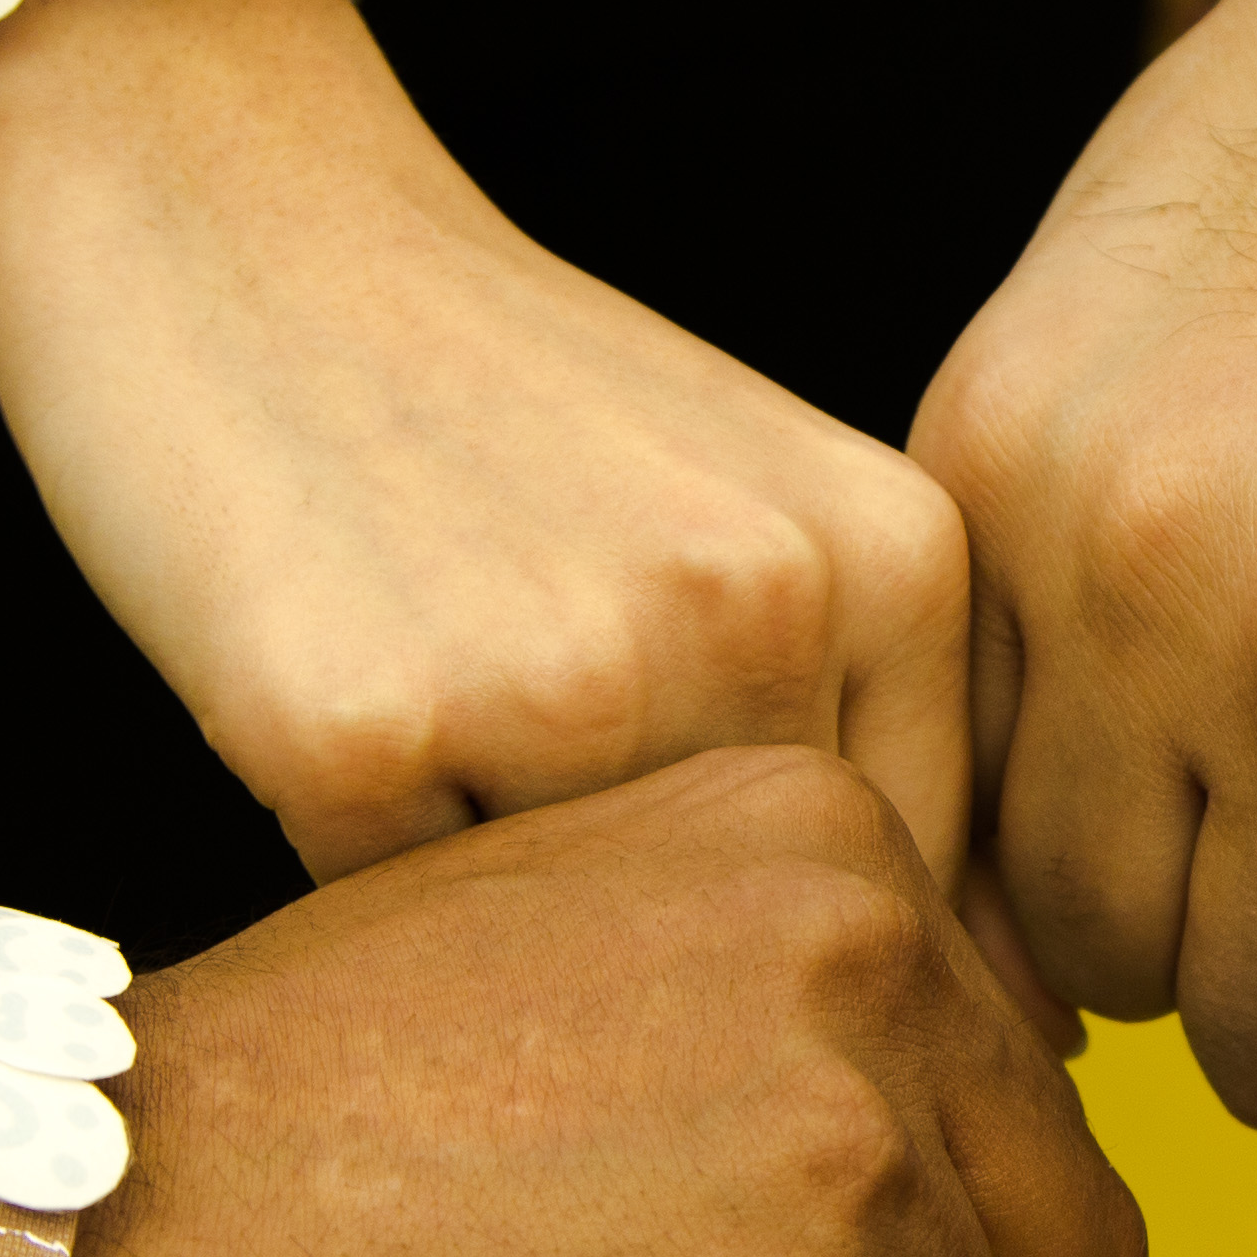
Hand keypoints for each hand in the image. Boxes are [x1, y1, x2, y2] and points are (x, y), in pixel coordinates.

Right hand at [0, 0, 976, 882]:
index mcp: (893, 560)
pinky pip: (395, 929)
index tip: (716, 883)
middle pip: (759, 937)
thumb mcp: (755, 514)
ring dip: (519, 922)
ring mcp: (562, 670)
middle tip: (537, 810)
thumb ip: (879, 726)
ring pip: (583, 954)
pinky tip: (340, 732)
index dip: (813, 937)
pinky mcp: (357, 725)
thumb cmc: (499, 401)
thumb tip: (1027, 1039)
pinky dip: (365, 881)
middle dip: (665, 945)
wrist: (229, 217)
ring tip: (451, 752)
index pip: (932, 891)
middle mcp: (761, 614)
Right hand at [0, 750, 1143, 1256]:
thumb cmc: (289, 1110)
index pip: (1020, 1091)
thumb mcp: (576, 922)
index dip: (889, 1202)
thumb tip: (1008, 1154)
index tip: (696, 1228)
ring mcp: (840, 1160)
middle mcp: (872, 958)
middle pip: (1049, 1246)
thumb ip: (800, 989)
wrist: (43, 1236)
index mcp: (829, 821)